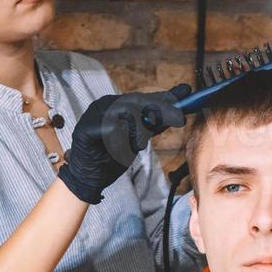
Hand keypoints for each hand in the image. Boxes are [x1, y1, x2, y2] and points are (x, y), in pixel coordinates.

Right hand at [57, 85, 190, 203]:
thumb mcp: (139, 138)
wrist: (90, 179)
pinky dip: (121, 141)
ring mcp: (93, 114)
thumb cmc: (112, 157)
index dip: (165, 98)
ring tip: (135, 147)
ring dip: (138, 132)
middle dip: (161, 111)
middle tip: (179, 119)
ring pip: (128, 113)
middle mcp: (103, 104)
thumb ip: (156, 122)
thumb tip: (179, 109)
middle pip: (138, 101)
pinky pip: (112, 129)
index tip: (186, 93)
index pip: (143, 97)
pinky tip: (117, 149)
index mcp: (115, 104)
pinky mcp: (85, 128)